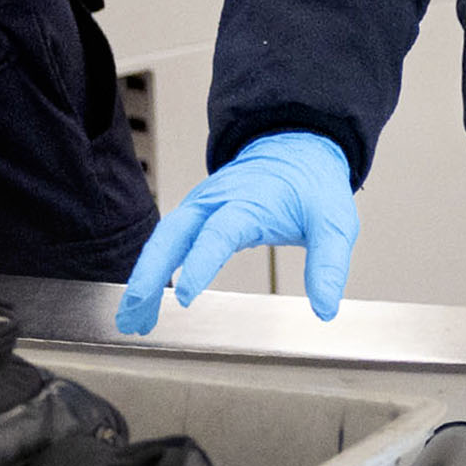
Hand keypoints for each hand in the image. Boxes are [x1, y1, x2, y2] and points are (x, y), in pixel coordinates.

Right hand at [116, 131, 358, 332]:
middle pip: (172, 234)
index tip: (184, 297)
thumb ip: (329, 265)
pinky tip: (145, 300)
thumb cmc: (312, 186)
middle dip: (149, 273)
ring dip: (143, 277)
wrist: (297, 148)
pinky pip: (167, 240)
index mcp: (249, 201)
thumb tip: (325, 308)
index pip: (218, 233)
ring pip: (162, 239)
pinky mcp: (196, 213)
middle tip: (133, 310)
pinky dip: (152, 269)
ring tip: (131, 317)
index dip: (200, 264)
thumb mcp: (333, 222)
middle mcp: (216, 200)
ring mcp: (201, 205)